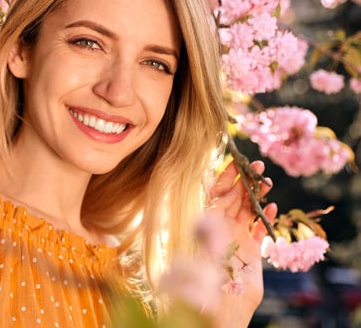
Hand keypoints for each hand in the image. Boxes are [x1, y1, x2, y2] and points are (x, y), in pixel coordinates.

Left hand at [207, 159, 277, 325]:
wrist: (218, 314)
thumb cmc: (201, 291)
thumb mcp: (203, 262)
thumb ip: (208, 242)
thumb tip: (208, 217)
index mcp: (205, 226)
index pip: (214, 196)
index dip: (224, 179)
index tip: (235, 163)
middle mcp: (220, 229)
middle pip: (232, 198)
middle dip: (244, 181)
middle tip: (257, 165)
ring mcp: (236, 239)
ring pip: (247, 210)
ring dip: (257, 195)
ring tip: (268, 181)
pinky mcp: (251, 252)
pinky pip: (259, 230)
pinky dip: (266, 218)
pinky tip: (274, 208)